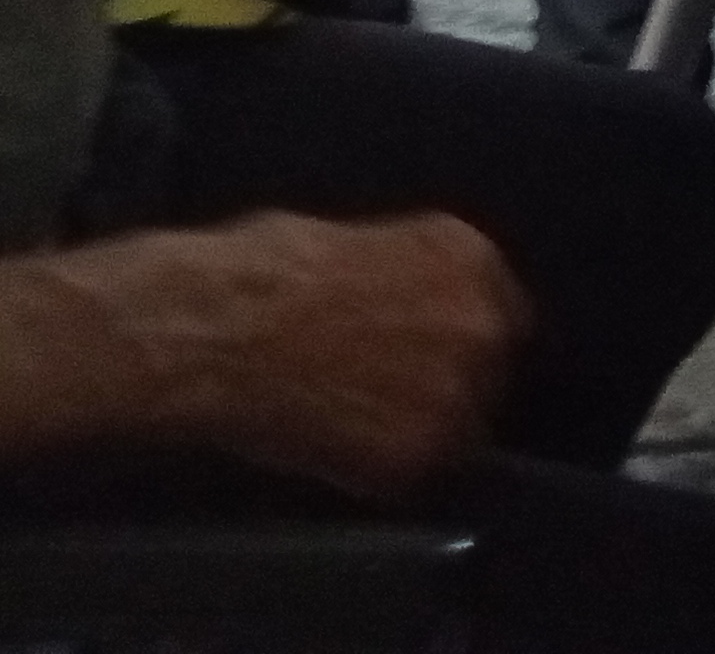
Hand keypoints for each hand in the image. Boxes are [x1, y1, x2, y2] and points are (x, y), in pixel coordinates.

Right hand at [66, 210, 526, 495]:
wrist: (213, 329)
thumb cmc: (260, 271)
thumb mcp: (366, 238)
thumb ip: (420, 274)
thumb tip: (426, 302)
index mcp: (469, 256)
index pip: (501, 311)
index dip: (460, 338)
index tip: (433, 353)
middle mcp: (480, 322)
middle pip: (490, 370)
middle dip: (447, 381)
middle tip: (383, 389)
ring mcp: (456, 393)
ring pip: (460, 429)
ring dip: (419, 429)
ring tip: (352, 418)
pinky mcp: (416, 457)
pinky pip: (413, 476)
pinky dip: (380, 472)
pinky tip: (335, 445)